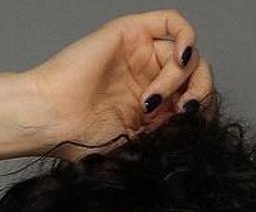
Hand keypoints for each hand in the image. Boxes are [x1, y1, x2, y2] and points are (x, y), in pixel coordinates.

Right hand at [24, 9, 215, 160]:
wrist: (54, 120)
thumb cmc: (82, 138)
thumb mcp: (138, 144)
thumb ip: (169, 132)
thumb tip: (197, 128)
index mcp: (155, 104)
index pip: (196, 97)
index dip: (202, 112)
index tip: (190, 129)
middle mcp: (150, 76)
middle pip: (198, 74)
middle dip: (198, 93)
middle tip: (182, 112)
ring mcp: (141, 53)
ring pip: (187, 53)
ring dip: (180, 79)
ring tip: (153, 99)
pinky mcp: (131, 32)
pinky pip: (173, 22)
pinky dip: (186, 38)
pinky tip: (180, 61)